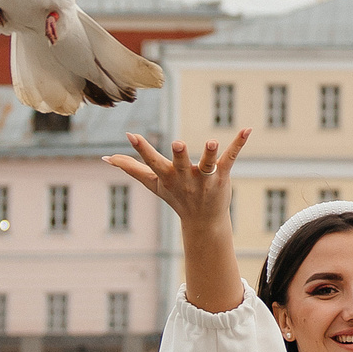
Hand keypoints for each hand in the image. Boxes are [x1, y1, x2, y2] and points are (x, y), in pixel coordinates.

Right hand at [106, 129, 248, 228]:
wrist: (203, 222)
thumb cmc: (175, 197)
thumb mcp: (152, 184)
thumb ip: (131, 169)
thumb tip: (106, 158)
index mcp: (167, 177)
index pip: (152, 162)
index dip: (142, 149)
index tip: (131, 135)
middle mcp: (185, 177)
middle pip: (181, 164)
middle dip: (180, 155)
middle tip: (178, 144)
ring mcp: (205, 177)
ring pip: (208, 163)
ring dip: (210, 153)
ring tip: (212, 141)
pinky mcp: (222, 175)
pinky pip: (230, 157)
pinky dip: (238, 143)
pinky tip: (247, 129)